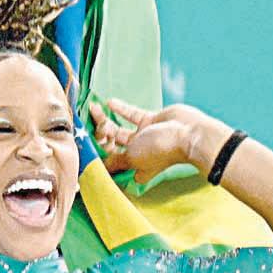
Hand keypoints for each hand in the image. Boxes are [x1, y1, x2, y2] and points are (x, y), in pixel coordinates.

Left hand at [89, 100, 218, 183]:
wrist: (188, 133)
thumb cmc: (161, 149)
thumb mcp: (133, 158)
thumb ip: (116, 161)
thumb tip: (100, 169)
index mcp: (135, 166)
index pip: (112, 161)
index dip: (99, 155)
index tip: (84, 146)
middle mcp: (139, 152)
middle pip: (114, 143)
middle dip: (101, 133)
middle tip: (89, 121)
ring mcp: (145, 136)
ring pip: (120, 128)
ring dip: (107, 119)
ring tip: (94, 108)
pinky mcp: (151, 120)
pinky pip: (132, 115)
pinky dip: (121, 109)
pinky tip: (109, 102)